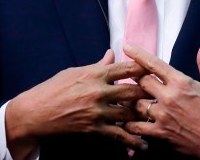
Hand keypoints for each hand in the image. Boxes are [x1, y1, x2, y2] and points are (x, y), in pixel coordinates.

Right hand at [5, 49, 149, 158]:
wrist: (35, 113)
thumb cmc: (53, 89)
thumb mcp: (75, 72)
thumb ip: (98, 65)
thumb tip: (112, 53)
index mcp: (95, 73)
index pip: (127, 68)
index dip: (145, 69)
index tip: (157, 71)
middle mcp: (99, 91)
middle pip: (134, 91)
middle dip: (150, 94)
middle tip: (164, 97)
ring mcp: (97, 111)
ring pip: (129, 114)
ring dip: (145, 117)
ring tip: (160, 120)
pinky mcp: (93, 128)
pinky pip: (118, 135)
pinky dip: (132, 141)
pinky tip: (143, 145)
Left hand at [123, 41, 199, 158]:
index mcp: (181, 82)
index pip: (154, 64)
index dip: (138, 55)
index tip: (127, 48)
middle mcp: (169, 97)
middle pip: (141, 81)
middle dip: (134, 78)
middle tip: (130, 77)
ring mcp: (164, 116)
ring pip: (135, 104)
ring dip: (131, 101)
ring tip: (127, 99)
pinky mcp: (162, 133)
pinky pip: (138, 127)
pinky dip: (130, 125)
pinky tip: (127, 123)